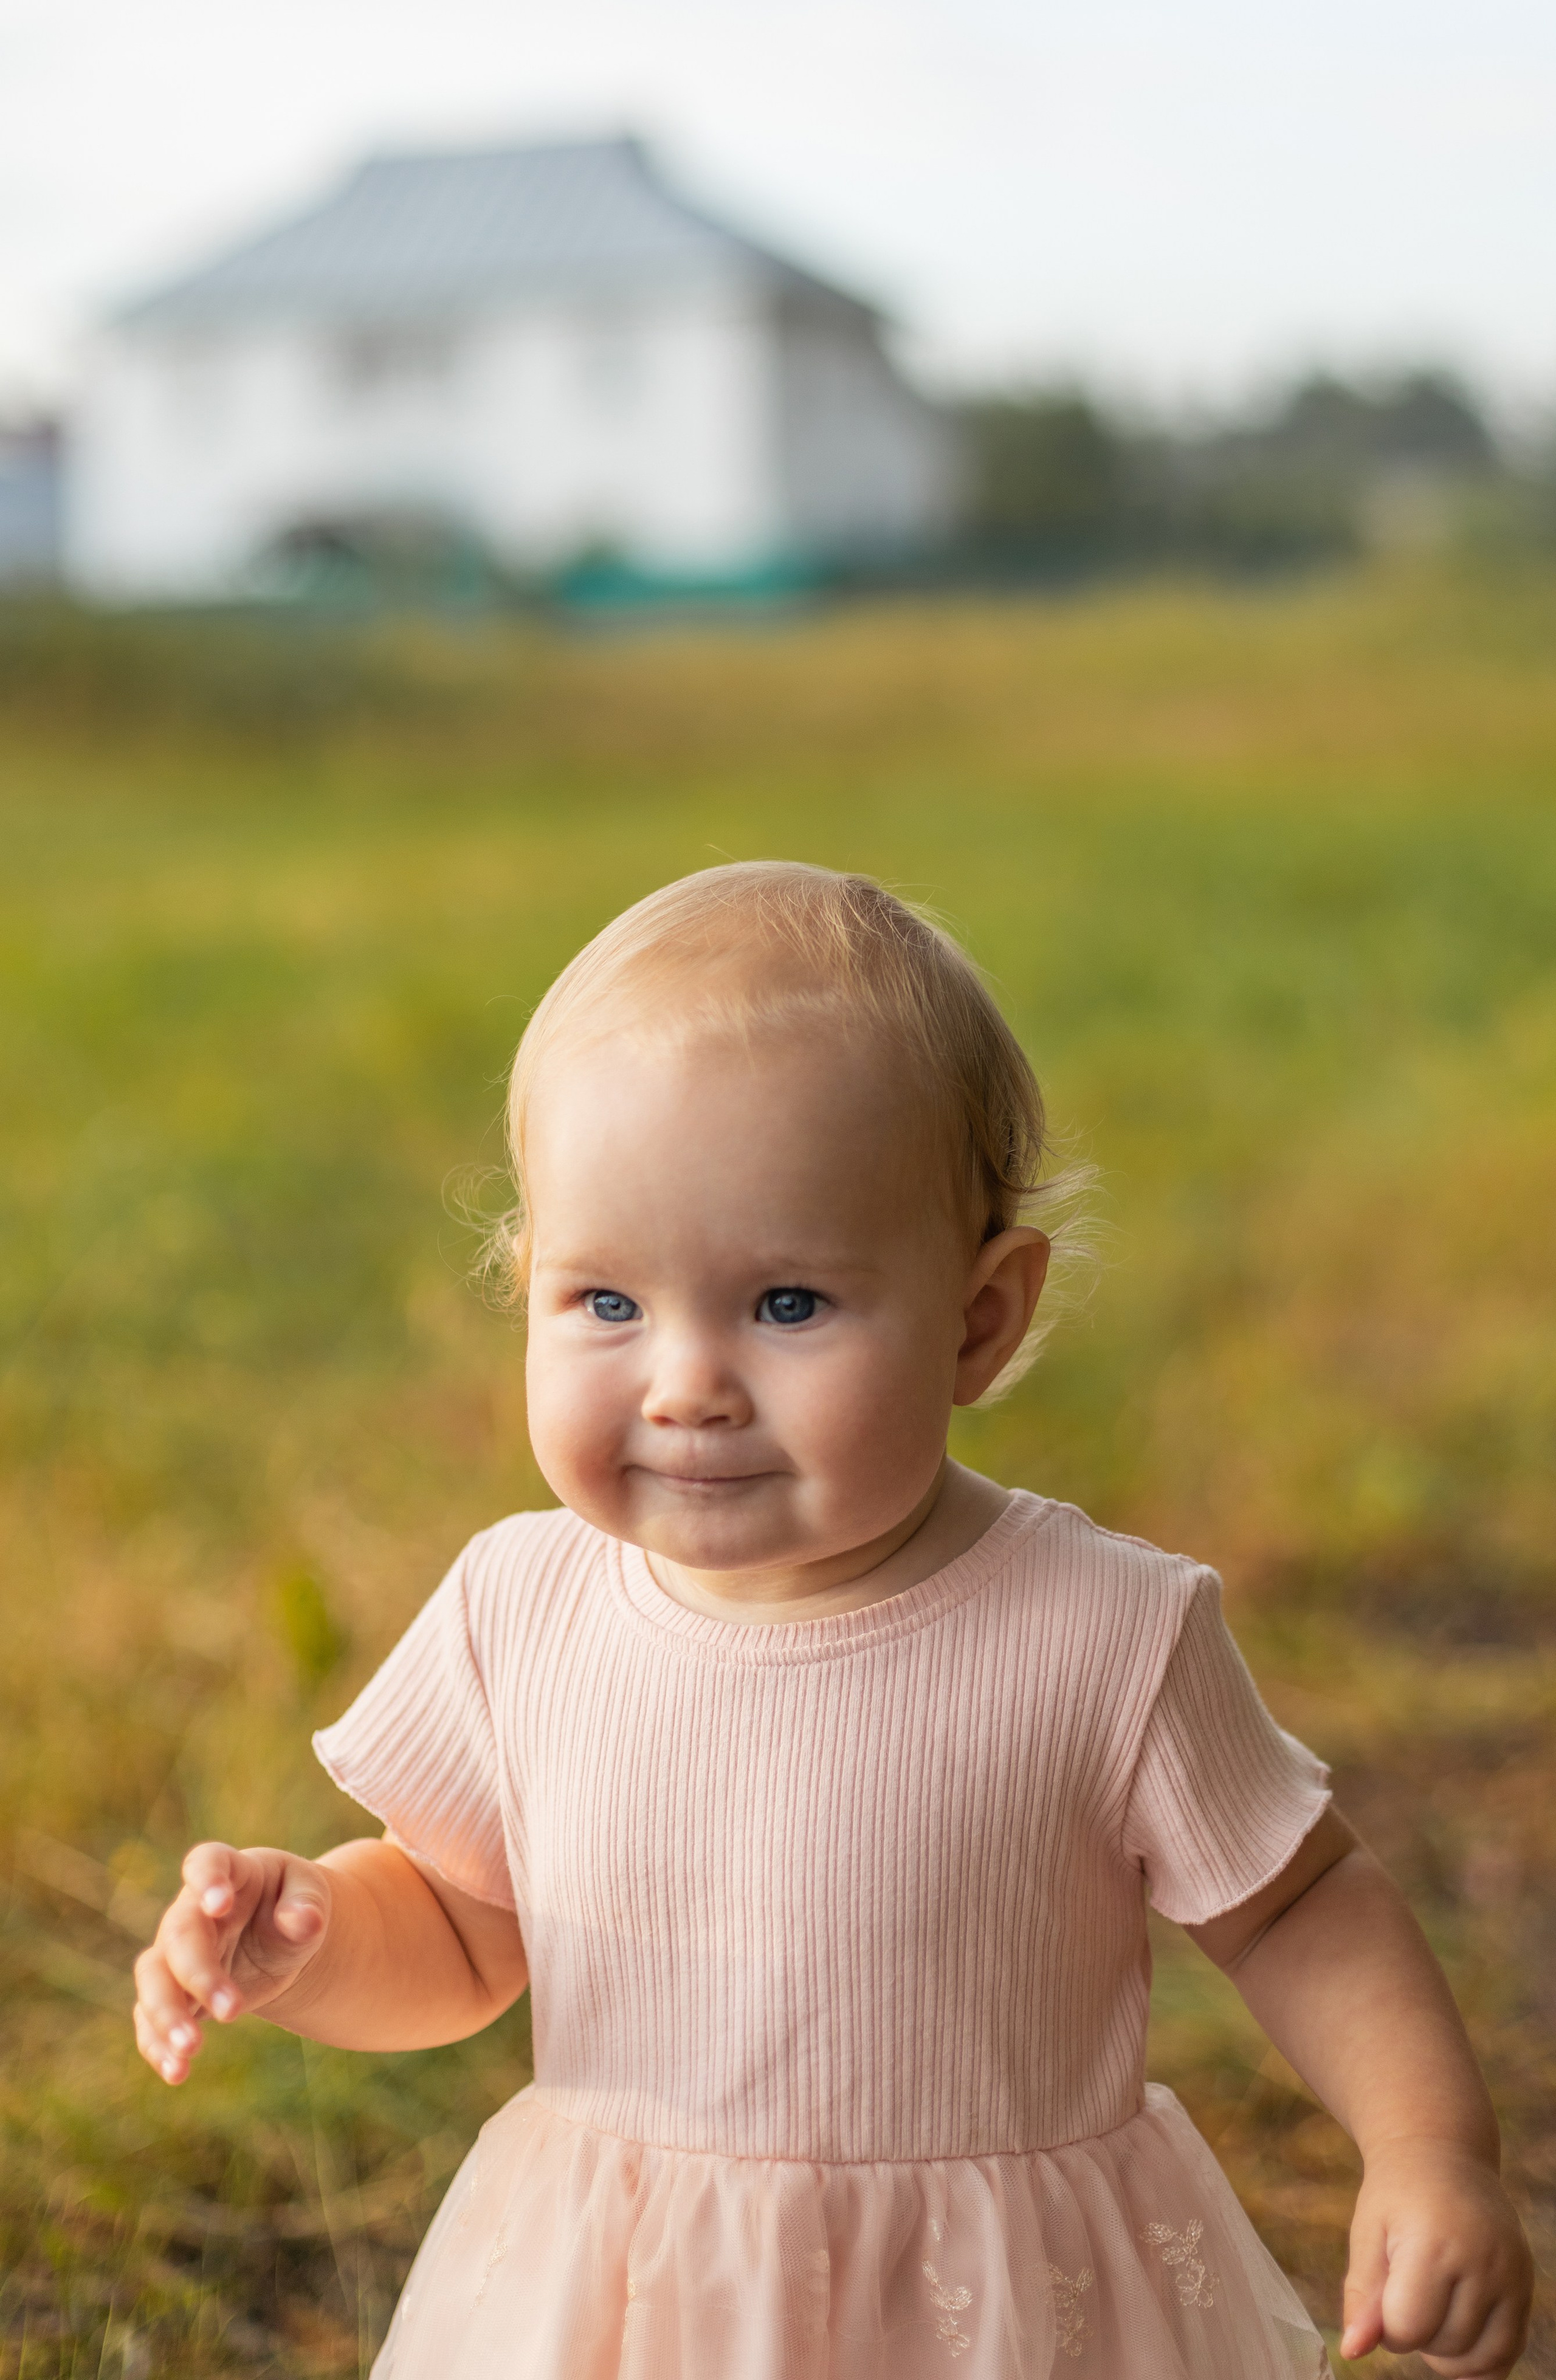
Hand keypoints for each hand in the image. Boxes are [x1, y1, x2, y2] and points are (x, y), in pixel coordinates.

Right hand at [133, 1841, 331, 2084]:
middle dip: (199, 1975)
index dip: (206, 1880)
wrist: (283, 1939)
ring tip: (191, 2051)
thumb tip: (302, 1922)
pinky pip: (151, 2019)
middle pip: (179, 1936)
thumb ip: (307, 1906)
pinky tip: (176, 2072)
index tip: (218, 1904)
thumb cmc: (296, 1905)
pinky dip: (158, 2045)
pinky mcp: (173, 1993)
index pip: (206, 1862)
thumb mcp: (311, 1897)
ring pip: (154, 1979)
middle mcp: (192, 1910)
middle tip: (232, 2012)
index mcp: (230, 1872)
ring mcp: (176, 1953)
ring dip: (167, 2016)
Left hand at [1341, 2139, 1531, 2377]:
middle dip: (1415, 2333)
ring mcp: (1512, 2276)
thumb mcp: (1367, 2234)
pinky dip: (1480, 2359)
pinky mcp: (1527, 2287)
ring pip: (1476, 2359)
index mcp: (1434, 2244)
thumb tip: (1353, 2351)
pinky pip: (1507, 2354)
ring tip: (1431, 2307)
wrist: (1442, 2155)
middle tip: (1406, 2290)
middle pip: (1442, 2346)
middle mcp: (1482, 2262)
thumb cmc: (1396, 2197)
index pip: (1407, 2328)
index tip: (1380, 2294)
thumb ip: (1361, 2296)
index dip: (1384, 2325)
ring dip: (1446, 2350)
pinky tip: (1458, 2332)